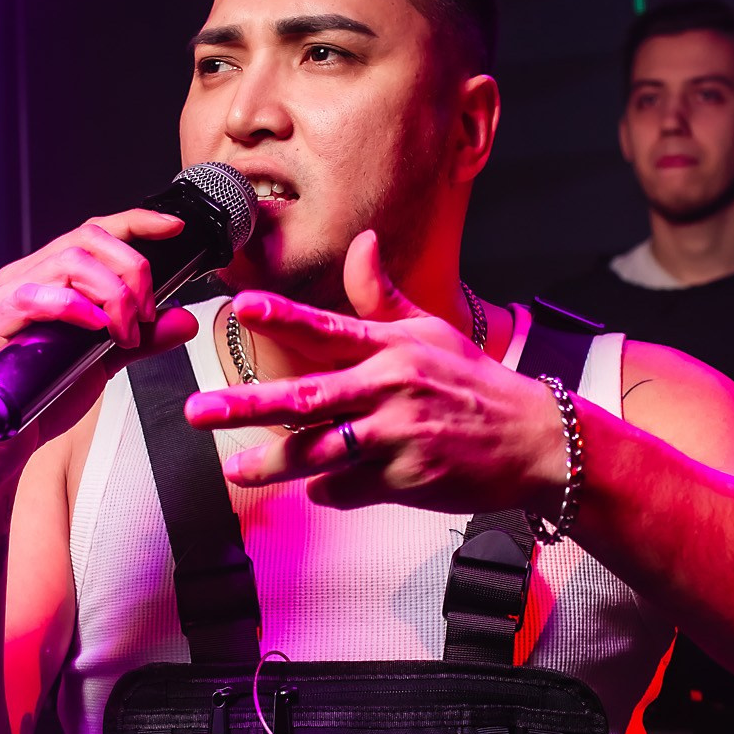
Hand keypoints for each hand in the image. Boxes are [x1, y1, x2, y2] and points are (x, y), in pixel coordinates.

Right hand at [0, 211, 199, 493]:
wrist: (5, 443)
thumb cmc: (41, 397)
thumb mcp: (105, 362)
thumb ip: (143, 339)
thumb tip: (183, 319)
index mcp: (50, 278)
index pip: (93, 233)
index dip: (136, 222)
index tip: (172, 228)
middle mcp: (26, 278)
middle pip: (87, 240)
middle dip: (132, 270)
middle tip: (147, 313)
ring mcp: (7, 298)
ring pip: (68, 263)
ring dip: (112, 294)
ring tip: (124, 332)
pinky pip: (33, 298)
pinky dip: (74, 307)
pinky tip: (95, 327)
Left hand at [184, 231, 571, 515]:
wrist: (532, 441)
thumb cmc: (478, 386)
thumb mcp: (433, 331)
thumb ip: (382, 296)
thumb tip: (360, 243)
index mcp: (393, 348)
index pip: (328, 329)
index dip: (283, 318)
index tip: (243, 308)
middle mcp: (392, 387)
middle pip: (308, 396)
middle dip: (248, 404)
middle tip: (202, 411)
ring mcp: (399, 434)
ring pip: (321, 450)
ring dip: (274, 461)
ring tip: (236, 468)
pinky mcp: (408, 477)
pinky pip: (349, 488)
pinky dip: (329, 490)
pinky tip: (321, 488)